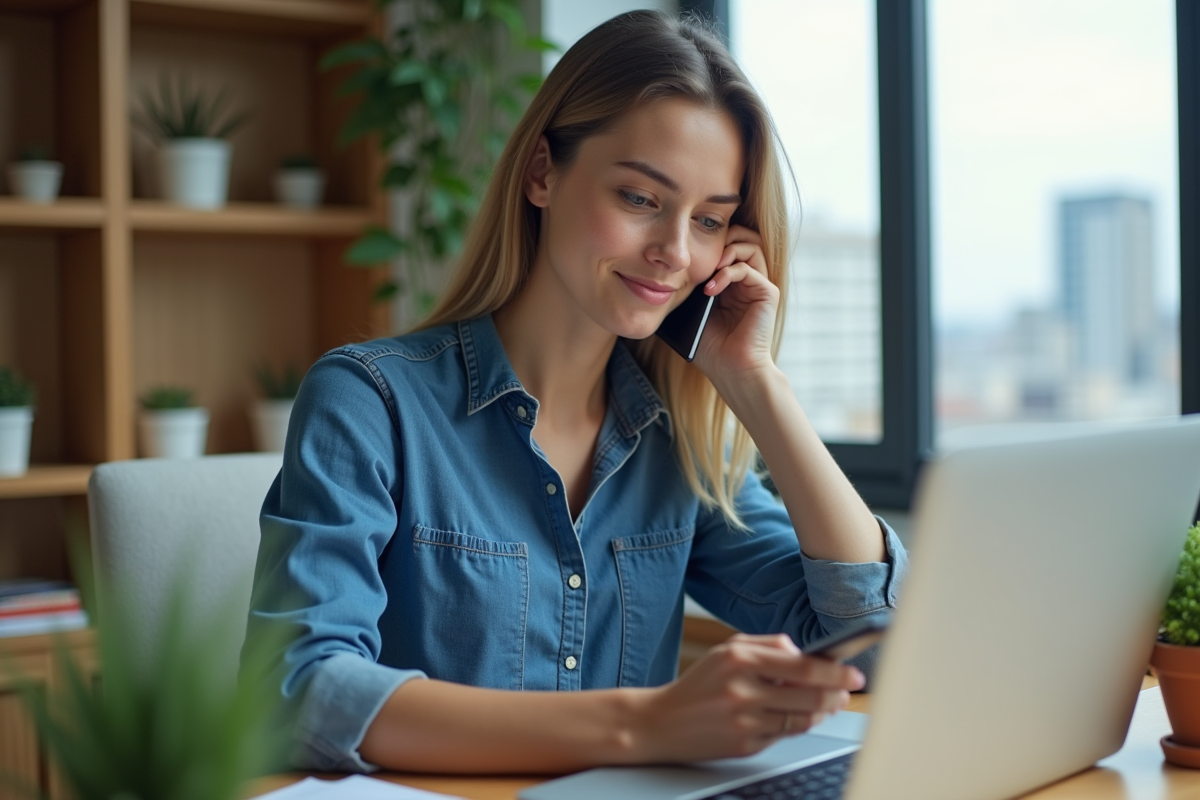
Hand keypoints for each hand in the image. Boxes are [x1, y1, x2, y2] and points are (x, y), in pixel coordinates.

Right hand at [630, 633, 863, 761]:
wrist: (661, 722)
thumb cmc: (699, 684)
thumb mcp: (727, 650)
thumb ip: (768, 645)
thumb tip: (805, 652)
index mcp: (740, 659)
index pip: (802, 665)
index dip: (834, 670)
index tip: (854, 672)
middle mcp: (742, 690)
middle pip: (809, 695)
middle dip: (836, 693)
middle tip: (849, 690)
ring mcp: (744, 720)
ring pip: (801, 719)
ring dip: (821, 712)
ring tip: (828, 704)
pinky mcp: (744, 745)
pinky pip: (784, 735)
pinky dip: (796, 725)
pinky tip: (798, 717)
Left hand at [691, 225, 779, 383]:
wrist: (732, 370)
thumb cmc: (711, 348)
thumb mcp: (692, 313)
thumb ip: (687, 289)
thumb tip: (663, 269)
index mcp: (730, 282)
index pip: (725, 244)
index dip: (708, 240)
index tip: (685, 252)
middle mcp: (747, 280)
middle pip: (742, 236)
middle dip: (722, 236)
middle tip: (701, 252)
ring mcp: (759, 285)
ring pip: (750, 244)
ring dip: (725, 250)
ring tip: (707, 269)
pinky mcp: (767, 293)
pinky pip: (746, 269)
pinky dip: (726, 273)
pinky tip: (710, 290)